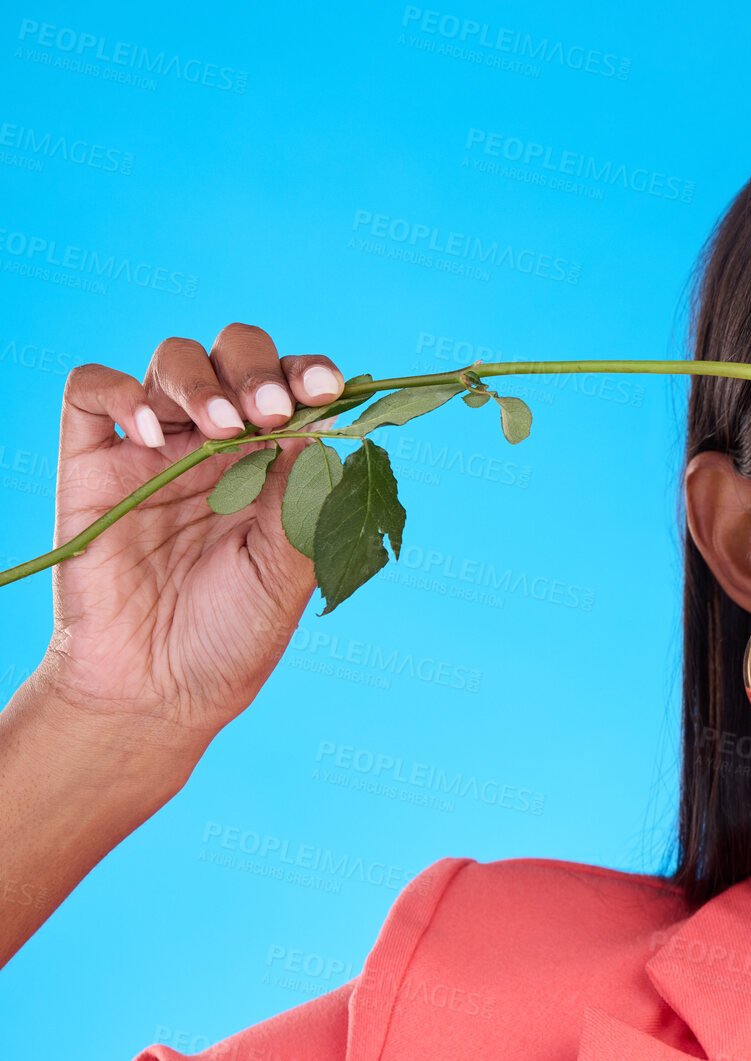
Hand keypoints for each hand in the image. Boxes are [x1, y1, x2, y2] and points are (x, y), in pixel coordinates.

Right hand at [35, 322, 345, 747]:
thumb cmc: (235, 631)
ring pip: (173, 359)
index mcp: (276, 460)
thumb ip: (302, 494)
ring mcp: (154, 447)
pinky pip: (92, 391)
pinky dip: (122, 392)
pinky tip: (153, 435)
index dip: (311, 374)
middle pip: (235, 353)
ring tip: (222, 425)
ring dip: (201, 378)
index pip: (296, 386)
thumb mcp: (288, 565)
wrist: (160, 687)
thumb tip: (323, 422)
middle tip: (271, 411)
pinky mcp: (95, 461)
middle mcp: (218, 442)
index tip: (327, 391)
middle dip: (257, 367)